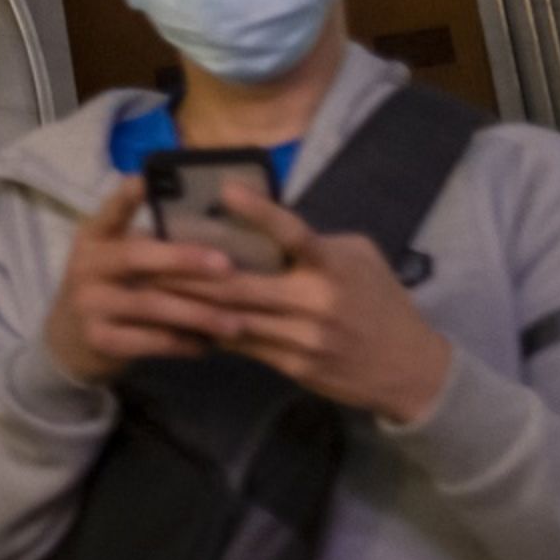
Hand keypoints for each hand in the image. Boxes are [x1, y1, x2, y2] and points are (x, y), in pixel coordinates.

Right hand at [40, 181, 238, 383]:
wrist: (68, 340)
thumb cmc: (108, 289)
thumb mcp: (113, 260)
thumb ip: (147, 245)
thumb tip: (212, 232)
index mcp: (94, 237)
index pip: (111, 210)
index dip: (128, 196)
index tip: (147, 179)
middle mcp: (87, 265)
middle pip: (137, 256)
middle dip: (184, 259)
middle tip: (227, 266)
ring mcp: (89, 304)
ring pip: (151, 305)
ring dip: (198, 313)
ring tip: (235, 322)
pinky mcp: (99, 340)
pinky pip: (150, 341)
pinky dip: (183, 343)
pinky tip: (207, 345)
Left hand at [164, 190, 455, 424]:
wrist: (410, 369)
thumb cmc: (381, 300)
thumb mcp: (358, 258)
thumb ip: (314, 242)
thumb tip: (264, 221)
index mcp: (334, 266)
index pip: (294, 233)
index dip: (260, 211)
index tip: (225, 190)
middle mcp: (316, 302)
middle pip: (241, 285)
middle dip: (190, 271)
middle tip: (148, 252)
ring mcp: (302, 339)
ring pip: (233, 318)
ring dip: (190, 303)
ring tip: (149, 286)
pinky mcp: (293, 366)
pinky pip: (242, 346)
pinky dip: (211, 330)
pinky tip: (180, 318)